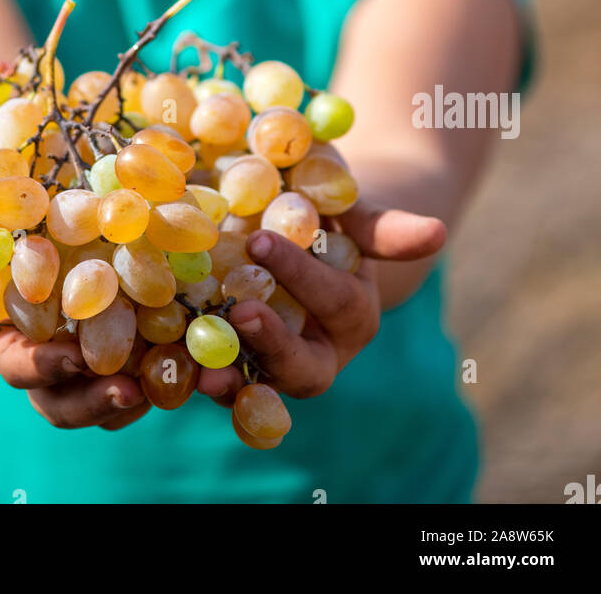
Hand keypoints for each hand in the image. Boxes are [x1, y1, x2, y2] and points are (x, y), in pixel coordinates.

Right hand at [0, 190, 148, 430]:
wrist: (53, 220)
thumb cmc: (16, 219)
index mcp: (5, 335)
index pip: (15, 365)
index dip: (41, 365)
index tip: (72, 357)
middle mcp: (42, 361)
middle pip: (59, 402)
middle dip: (93, 402)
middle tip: (131, 390)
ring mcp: (80, 369)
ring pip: (99, 404)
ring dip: (130, 400)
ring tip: (166, 383)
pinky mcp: (120, 359)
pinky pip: (135, 387)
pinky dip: (158, 380)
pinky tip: (187, 363)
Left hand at [197, 199, 445, 406]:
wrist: (300, 235)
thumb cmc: (331, 215)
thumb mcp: (355, 214)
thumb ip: (386, 229)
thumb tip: (438, 232)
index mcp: (353, 313)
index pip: (333, 299)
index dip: (301, 275)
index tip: (263, 238)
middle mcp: (319, 351)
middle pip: (303, 368)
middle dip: (272, 345)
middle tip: (238, 311)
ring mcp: (273, 367)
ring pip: (258, 386)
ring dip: (229, 380)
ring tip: (199, 368)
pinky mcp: (232, 368)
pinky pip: (215, 379)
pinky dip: (190, 374)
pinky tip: (162, 361)